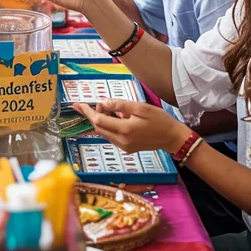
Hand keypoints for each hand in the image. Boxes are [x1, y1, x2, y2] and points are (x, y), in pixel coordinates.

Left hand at [74, 99, 188, 153]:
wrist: (172, 138)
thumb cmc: (160, 120)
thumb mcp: (141, 107)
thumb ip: (121, 105)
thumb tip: (104, 102)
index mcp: (125, 130)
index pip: (98, 120)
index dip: (87, 111)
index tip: (78, 104)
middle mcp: (122, 141)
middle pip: (99, 127)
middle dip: (93, 114)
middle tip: (95, 103)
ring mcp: (124, 147)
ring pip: (104, 132)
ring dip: (102, 120)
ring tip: (111, 108)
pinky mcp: (127, 148)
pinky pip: (112, 136)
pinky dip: (110, 126)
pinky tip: (119, 118)